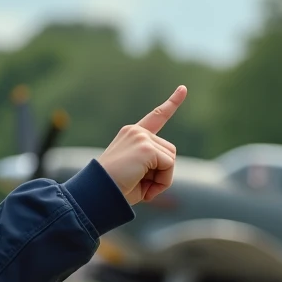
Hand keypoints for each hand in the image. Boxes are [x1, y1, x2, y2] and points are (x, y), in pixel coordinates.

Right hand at [97, 86, 185, 204]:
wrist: (98, 193)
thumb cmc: (116, 189)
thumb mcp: (136, 173)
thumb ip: (153, 164)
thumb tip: (169, 162)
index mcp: (132, 134)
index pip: (156, 117)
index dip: (172, 103)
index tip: (183, 88)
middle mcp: (136, 132)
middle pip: (169, 151)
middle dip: (162, 172)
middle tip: (141, 184)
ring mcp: (141, 137)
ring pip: (170, 159)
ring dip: (162, 178)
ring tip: (141, 185)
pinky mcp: (146, 147)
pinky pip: (169, 166)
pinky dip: (162, 181)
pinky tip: (144, 186)